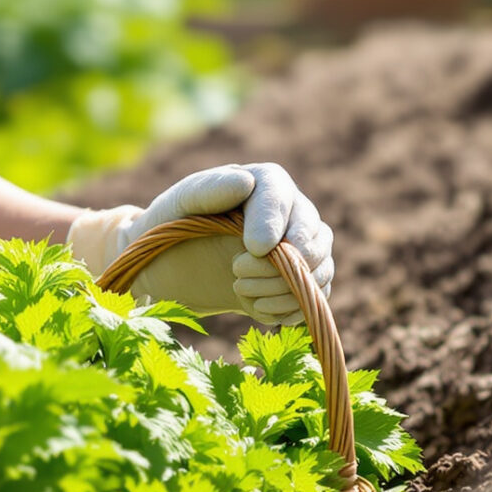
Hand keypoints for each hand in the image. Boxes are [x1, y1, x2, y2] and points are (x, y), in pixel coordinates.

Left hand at [64, 163, 334, 324]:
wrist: (171, 264)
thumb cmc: (172, 225)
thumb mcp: (181, 204)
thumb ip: (210, 190)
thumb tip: (246, 182)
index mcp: (265, 182)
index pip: (283, 199)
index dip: (274, 224)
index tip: (254, 248)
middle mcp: (293, 213)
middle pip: (316, 238)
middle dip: (282, 264)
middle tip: (235, 270)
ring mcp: (302, 249)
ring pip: (321, 271)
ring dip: (284, 290)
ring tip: (239, 289)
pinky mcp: (299, 283)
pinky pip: (314, 300)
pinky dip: (288, 310)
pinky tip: (255, 307)